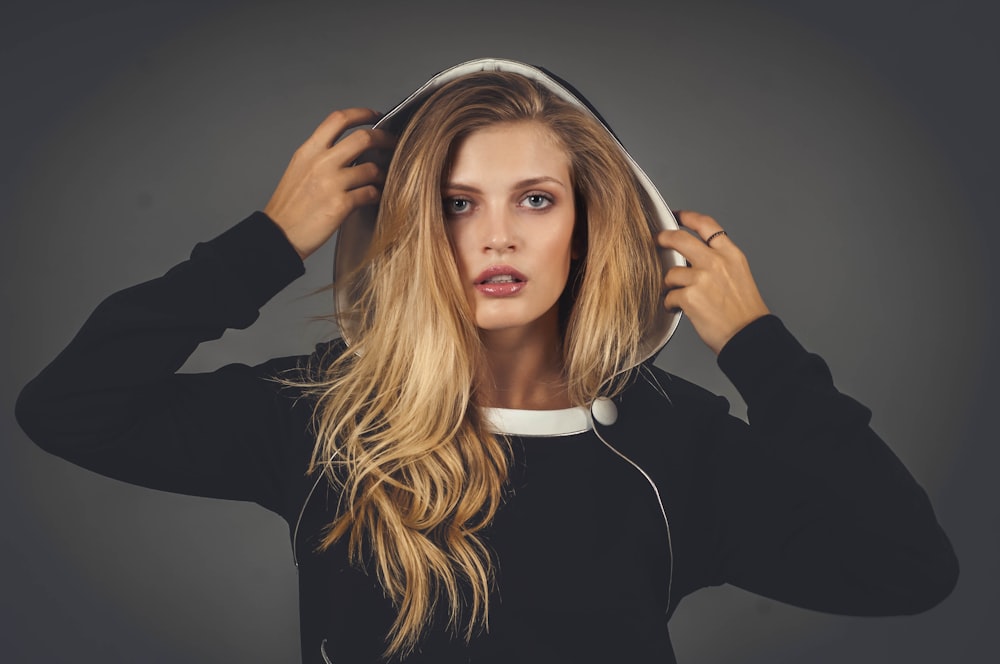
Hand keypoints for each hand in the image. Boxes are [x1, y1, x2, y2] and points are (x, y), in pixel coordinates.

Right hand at [264, 107, 395, 259]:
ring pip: (372, 168)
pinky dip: (377, 194)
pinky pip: (370, 193)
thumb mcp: (299, 169)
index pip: (338, 119)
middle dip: (384, 139)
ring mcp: (331, 184)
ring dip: (383, 173)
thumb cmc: (290, 207)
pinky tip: (374, 196)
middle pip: (363, 138)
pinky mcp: (340, 205)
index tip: (376, 115)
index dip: (362, 113)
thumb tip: (350, 148)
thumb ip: (321, 155)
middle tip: (392, 143)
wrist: (279, 235)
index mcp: (309, 151)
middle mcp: (320, 163)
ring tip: (383, 178)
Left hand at [657, 210, 769, 354]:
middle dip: (663, 237)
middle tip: (657, 240)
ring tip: (677, 296)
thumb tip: (692, 257)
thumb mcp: (738, 275)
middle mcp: (716, 262)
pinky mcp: (690, 296)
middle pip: (679, 238)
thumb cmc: (744, 313)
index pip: (706, 225)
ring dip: (670, 285)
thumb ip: (718, 262)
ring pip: (671, 273)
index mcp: (731, 255)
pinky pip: (669, 295)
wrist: (749, 336)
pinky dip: (670, 304)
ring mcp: (702, 278)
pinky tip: (678, 309)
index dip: (687, 217)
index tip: (676, 215)